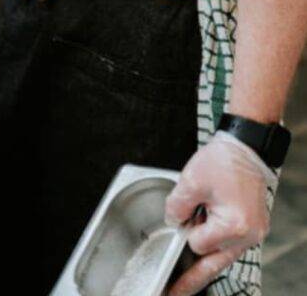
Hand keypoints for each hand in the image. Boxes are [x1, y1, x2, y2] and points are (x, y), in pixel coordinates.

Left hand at [164, 130, 274, 295]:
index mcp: (234, 226)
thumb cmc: (222, 161)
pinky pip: (231, 244)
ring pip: (223, 256)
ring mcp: (254, 233)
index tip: (179, 225)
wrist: (245, 147)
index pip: (198, 245)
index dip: (185, 233)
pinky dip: (216, 243)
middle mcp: (248, 235)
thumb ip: (177, 207)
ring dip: (205, 254)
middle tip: (173, 292)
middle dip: (193, 277)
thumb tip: (173, 223)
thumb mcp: (190, 181)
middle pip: (214, 264)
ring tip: (184, 276)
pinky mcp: (254, 227)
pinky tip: (202, 243)